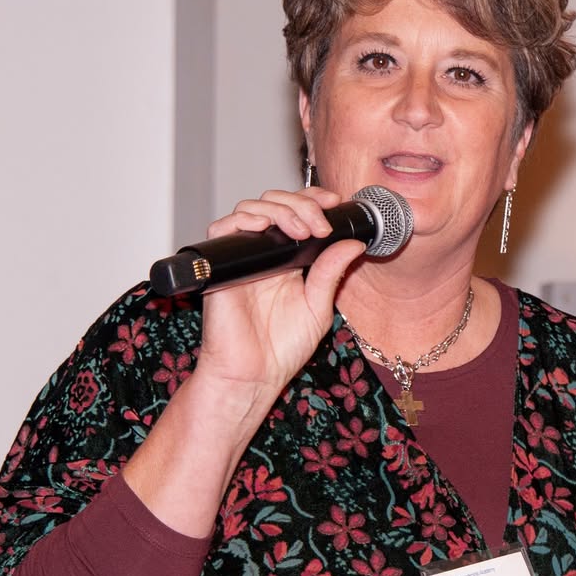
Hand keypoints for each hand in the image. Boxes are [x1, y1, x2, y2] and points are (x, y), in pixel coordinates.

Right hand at [194, 187, 365, 395]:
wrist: (254, 374)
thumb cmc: (282, 348)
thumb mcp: (318, 307)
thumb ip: (331, 273)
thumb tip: (353, 243)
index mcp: (289, 259)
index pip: (298, 213)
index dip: (312, 200)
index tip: (333, 202)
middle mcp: (264, 254)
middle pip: (275, 203)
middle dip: (300, 204)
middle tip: (318, 224)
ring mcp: (242, 257)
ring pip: (251, 208)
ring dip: (279, 210)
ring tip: (300, 230)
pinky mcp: (221, 266)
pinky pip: (221, 228)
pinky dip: (242, 219)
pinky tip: (265, 227)